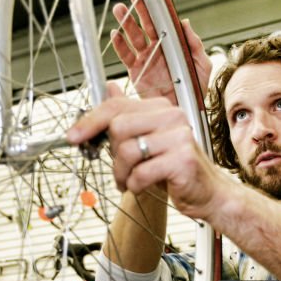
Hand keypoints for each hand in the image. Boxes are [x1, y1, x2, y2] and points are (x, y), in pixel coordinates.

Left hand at [67, 83, 230, 219]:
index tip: (73, 136)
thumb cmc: (175, 168)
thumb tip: (107, 88)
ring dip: (122, 174)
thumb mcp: (148, 139)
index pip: (117, 106)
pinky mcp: (182, 159)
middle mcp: (172, 117)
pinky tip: (143, 186)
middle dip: (112, 155)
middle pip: (118, 128)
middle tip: (120, 170)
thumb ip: (129, 116)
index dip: (90, 121)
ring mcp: (179, 137)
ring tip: (130, 181)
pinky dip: (135, 185)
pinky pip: (141, 173)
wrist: (207, 192)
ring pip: (127, 151)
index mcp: (161, 108)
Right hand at [111, 0, 212, 103]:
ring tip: (119, 10)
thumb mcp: (202, 64)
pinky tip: (116, 34)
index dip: (154, 8)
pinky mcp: (136, 72)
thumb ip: (195, 44)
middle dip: (138, 9)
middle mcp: (157, 49)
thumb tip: (186, 23)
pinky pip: (126, 56)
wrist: (184, 109)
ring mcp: (145, 60)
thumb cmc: (196, 89)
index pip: (162, 22)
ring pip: (133, 37)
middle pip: (145, 25)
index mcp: (172, 45)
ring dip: (126, 23)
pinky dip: (120, 45)